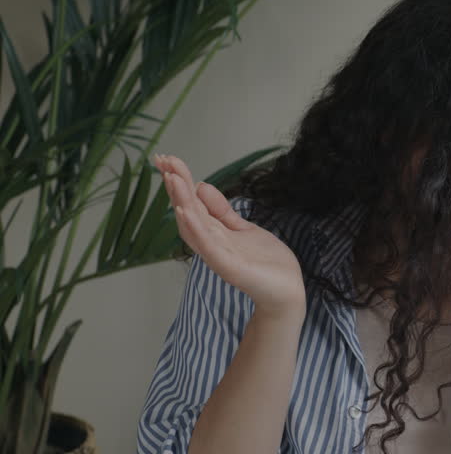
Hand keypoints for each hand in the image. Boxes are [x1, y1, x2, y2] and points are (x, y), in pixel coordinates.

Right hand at [154, 154, 305, 315]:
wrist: (286, 293)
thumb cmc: (266, 263)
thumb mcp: (243, 228)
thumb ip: (222, 211)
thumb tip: (202, 185)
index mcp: (214, 233)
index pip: (192, 204)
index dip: (180, 182)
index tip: (167, 160)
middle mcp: (211, 243)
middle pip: (188, 211)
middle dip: (176, 186)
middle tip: (162, 161)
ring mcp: (218, 255)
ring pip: (194, 225)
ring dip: (181, 201)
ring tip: (171, 179)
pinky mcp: (229, 267)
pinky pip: (207, 246)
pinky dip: (195, 228)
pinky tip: (185, 211)